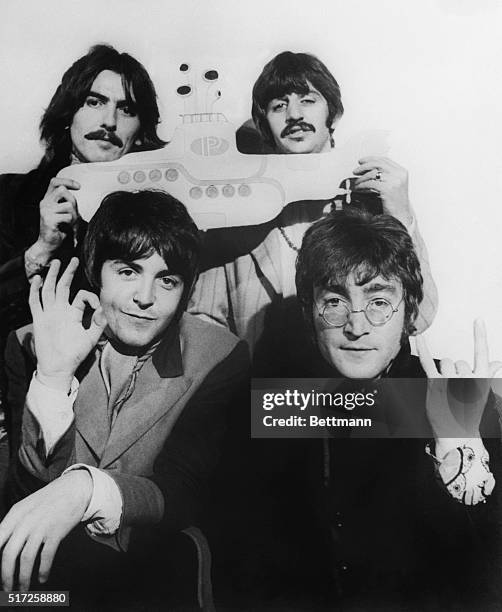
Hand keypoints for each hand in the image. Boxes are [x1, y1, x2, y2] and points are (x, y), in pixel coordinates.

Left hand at [0, 471, 91, 590]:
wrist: (74, 488)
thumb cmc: (48, 500)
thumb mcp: (26, 507)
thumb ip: (14, 524)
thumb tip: (2, 548)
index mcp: (15, 514)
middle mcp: (25, 521)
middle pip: (9, 554)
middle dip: (6, 576)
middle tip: (7, 590)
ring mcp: (41, 526)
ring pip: (26, 559)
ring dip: (23, 579)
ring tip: (23, 590)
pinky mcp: (56, 531)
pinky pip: (46, 556)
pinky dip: (43, 570)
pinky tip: (42, 578)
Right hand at [29, 258, 106, 391]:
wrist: (59, 367)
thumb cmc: (75, 354)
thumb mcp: (91, 338)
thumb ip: (98, 324)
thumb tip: (103, 310)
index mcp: (73, 313)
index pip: (81, 296)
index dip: (90, 296)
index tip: (97, 304)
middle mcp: (61, 311)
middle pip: (63, 287)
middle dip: (68, 273)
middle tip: (73, 259)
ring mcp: (49, 314)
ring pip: (49, 290)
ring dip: (52, 276)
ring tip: (56, 263)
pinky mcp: (39, 320)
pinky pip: (35, 302)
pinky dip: (35, 291)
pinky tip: (38, 280)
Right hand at [30, 177, 80, 262]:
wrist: (49, 244)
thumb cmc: (60, 228)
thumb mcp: (64, 211)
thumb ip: (67, 199)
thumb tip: (76, 186)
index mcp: (47, 199)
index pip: (54, 182)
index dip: (67, 181)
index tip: (79, 187)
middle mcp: (44, 203)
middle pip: (62, 190)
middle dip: (73, 201)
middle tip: (74, 213)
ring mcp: (45, 211)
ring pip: (68, 205)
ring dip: (74, 215)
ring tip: (70, 223)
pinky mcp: (48, 220)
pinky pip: (68, 217)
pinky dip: (71, 224)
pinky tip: (67, 229)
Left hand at [352, 156, 411, 224]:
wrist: (401, 215)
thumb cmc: (395, 202)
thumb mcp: (394, 184)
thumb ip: (386, 175)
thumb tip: (368, 168)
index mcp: (401, 171)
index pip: (384, 160)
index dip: (371, 159)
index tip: (361, 161)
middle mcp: (399, 174)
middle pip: (378, 164)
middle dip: (364, 166)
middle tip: (355, 171)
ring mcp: (394, 181)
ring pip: (373, 173)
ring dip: (361, 177)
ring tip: (356, 182)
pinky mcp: (387, 189)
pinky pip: (370, 183)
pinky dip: (362, 185)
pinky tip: (358, 188)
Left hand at [416, 319, 501, 438]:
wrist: (457, 433)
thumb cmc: (470, 411)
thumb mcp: (482, 393)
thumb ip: (488, 374)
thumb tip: (497, 363)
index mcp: (481, 379)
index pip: (482, 352)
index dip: (480, 335)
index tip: (478, 320)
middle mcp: (466, 378)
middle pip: (459, 362)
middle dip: (457, 373)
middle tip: (457, 392)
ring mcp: (450, 381)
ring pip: (446, 363)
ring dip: (445, 373)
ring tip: (447, 391)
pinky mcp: (434, 384)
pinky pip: (427, 361)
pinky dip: (423, 349)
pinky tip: (418, 337)